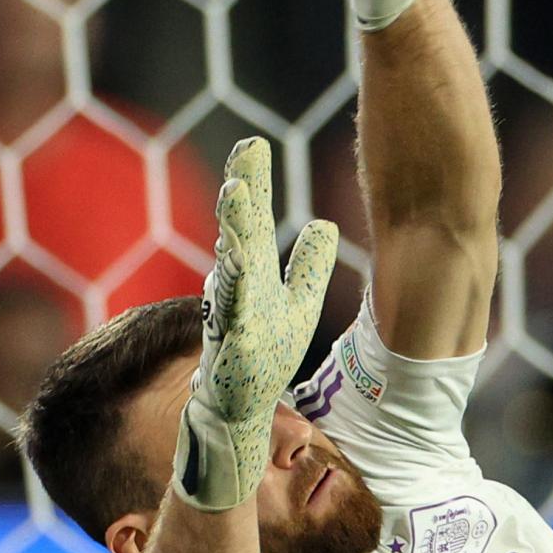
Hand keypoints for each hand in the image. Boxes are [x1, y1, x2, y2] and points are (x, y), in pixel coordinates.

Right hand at [173, 137, 337, 511]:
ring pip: (232, 267)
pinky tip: (235, 266)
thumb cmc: (264, 355)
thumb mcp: (297, 305)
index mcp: (251, 273)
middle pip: (239, 232)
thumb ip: (308, 266)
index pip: (251, 220)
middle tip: (246, 149)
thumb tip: (323, 223)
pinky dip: (234, 291)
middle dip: (242, 190)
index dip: (252, 182)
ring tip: (237, 196)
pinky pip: (231, 316)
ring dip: (233, 232)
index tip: (252, 142)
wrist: (237, 411)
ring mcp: (230, 316)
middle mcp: (235, 287)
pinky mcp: (232, 348)